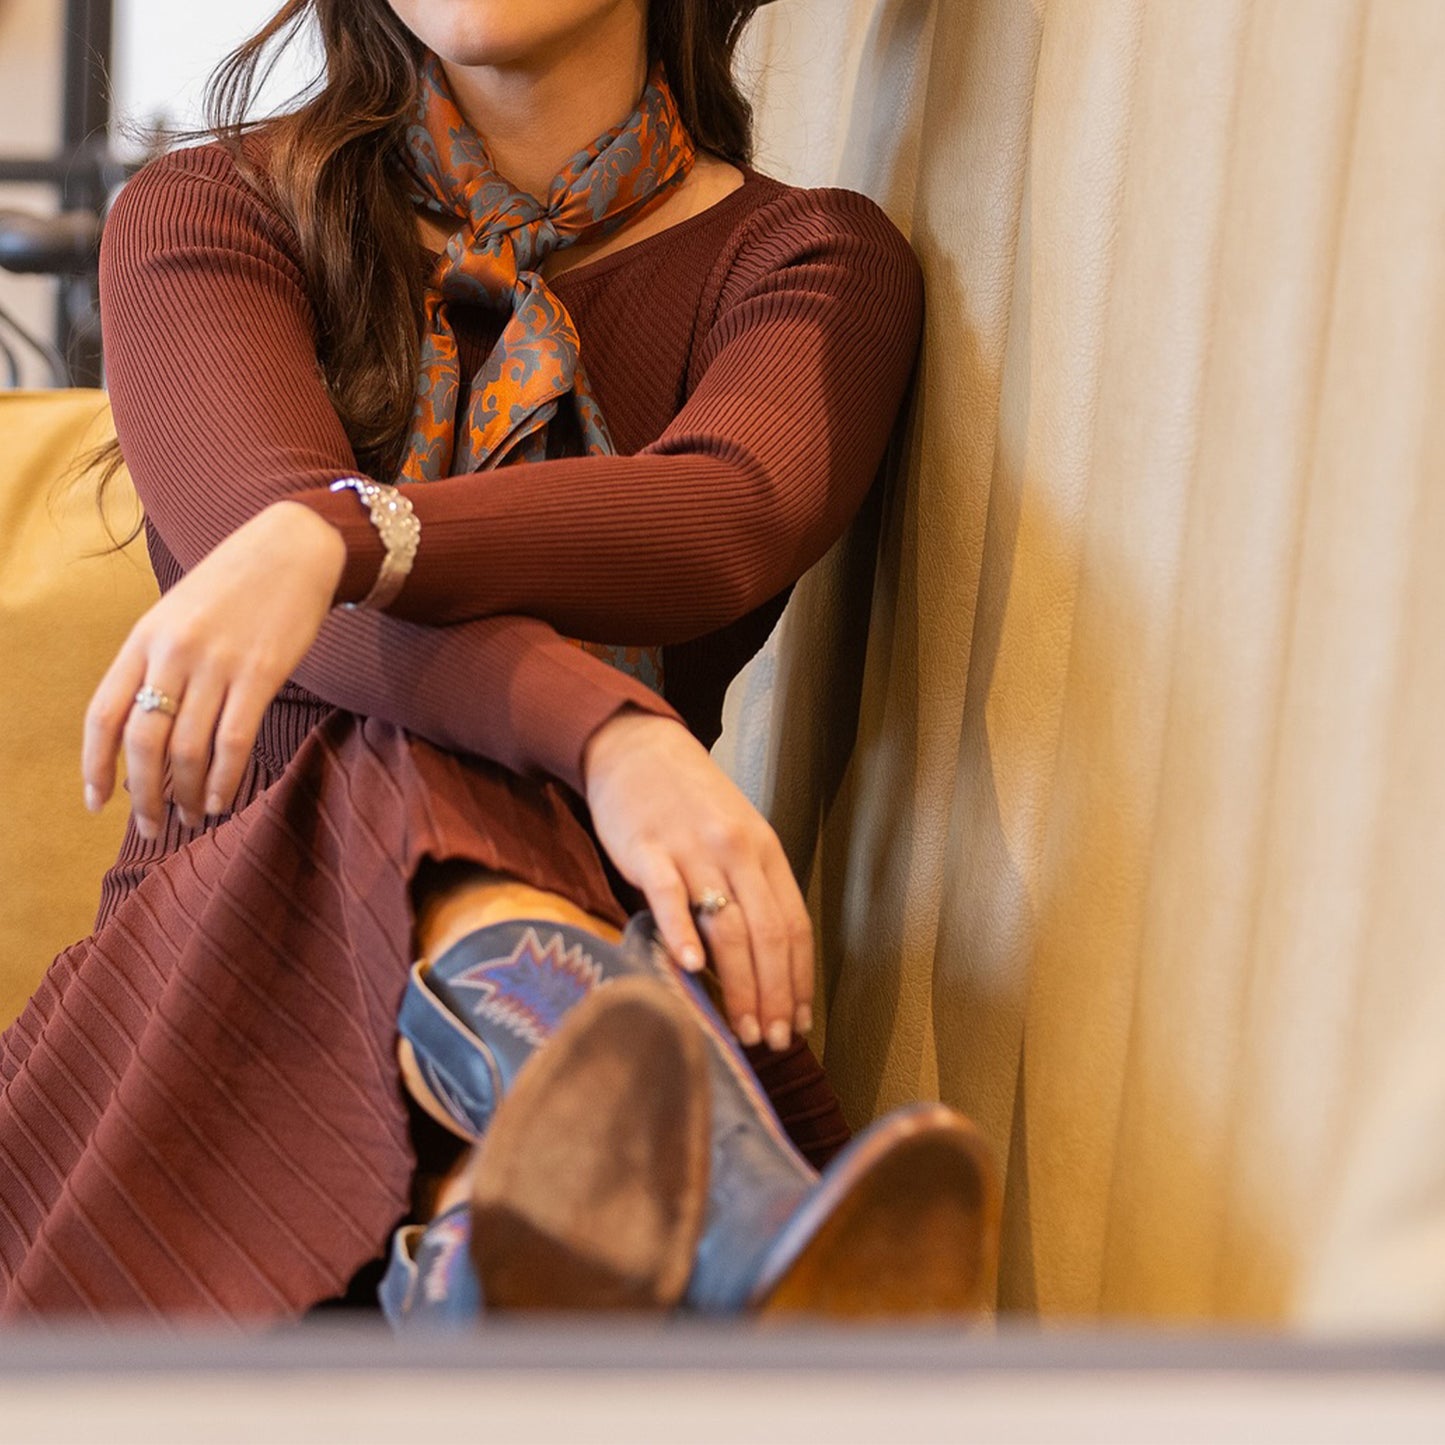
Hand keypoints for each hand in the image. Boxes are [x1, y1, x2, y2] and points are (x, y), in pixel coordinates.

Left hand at [82, 501, 345, 836]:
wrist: (293, 549)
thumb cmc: (235, 587)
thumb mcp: (178, 615)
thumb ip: (157, 665)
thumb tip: (146, 734)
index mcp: (143, 638)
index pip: (103, 715)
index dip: (96, 766)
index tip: (98, 803)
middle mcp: (173, 652)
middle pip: (143, 742)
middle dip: (143, 795)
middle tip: (152, 826)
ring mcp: (217, 663)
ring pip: (187, 748)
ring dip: (185, 793)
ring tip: (191, 815)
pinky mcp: (262, 673)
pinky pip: (233, 740)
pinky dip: (223, 779)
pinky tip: (221, 799)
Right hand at [582, 709, 813, 1050]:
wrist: (636, 748)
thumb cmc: (688, 802)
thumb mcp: (734, 836)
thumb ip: (750, 889)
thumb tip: (764, 961)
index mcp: (764, 851)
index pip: (794, 926)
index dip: (799, 980)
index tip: (799, 1023)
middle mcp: (737, 851)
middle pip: (767, 934)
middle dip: (774, 994)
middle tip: (774, 1041)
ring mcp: (693, 850)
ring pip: (727, 926)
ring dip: (738, 984)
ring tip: (742, 1029)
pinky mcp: (648, 849)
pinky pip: (670, 896)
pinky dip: (682, 934)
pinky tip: (690, 969)